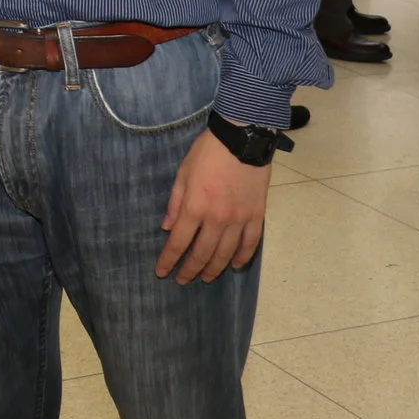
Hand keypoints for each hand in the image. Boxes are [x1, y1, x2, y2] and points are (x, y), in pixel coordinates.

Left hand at [158, 131, 270, 281]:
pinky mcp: (256, 216)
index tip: (162, 272)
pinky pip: (250, 244)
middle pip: (202, 253)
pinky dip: (242, 257)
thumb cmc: (208, 152)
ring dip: (214, 269)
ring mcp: (239, 219)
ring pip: (225, 254)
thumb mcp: (183, 173)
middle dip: (190, 270)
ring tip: (206, 278)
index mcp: (195, 207)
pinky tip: (235, 265)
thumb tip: (167, 228)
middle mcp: (216, 219)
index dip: (169, 260)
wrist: (242, 138)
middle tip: (183, 280)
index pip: (178, 242)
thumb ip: (175, 203)